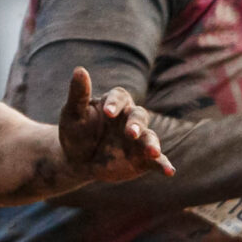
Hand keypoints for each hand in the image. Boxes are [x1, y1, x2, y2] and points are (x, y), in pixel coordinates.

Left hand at [56, 67, 173, 182]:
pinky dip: (164, 165)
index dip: (115, 104)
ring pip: (150, 137)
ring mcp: (138, 139)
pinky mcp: (143, 159)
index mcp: (114, 103)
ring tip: (153, 152)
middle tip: (130, 133)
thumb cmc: (76, 132)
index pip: (119, 97)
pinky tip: (169, 171)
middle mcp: (130, 119)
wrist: (78, 160)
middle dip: (136, 124)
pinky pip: (156, 160)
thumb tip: (79, 69)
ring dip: (152, 144)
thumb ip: (78, 94)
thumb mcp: (72, 114)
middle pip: (139, 116)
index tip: (107, 113)